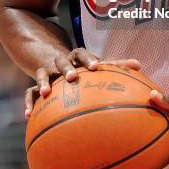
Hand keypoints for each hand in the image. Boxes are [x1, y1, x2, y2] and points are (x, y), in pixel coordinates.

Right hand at [24, 47, 140, 117]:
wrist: (49, 56)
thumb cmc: (80, 65)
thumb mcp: (94, 63)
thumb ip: (115, 65)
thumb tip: (140, 65)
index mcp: (76, 57)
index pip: (82, 53)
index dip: (89, 59)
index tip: (95, 67)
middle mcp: (61, 62)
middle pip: (62, 61)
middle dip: (67, 68)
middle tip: (73, 77)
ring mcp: (47, 72)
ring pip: (43, 73)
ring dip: (44, 82)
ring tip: (46, 93)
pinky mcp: (36, 84)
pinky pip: (30, 92)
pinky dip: (29, 101)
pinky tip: (29, 115)